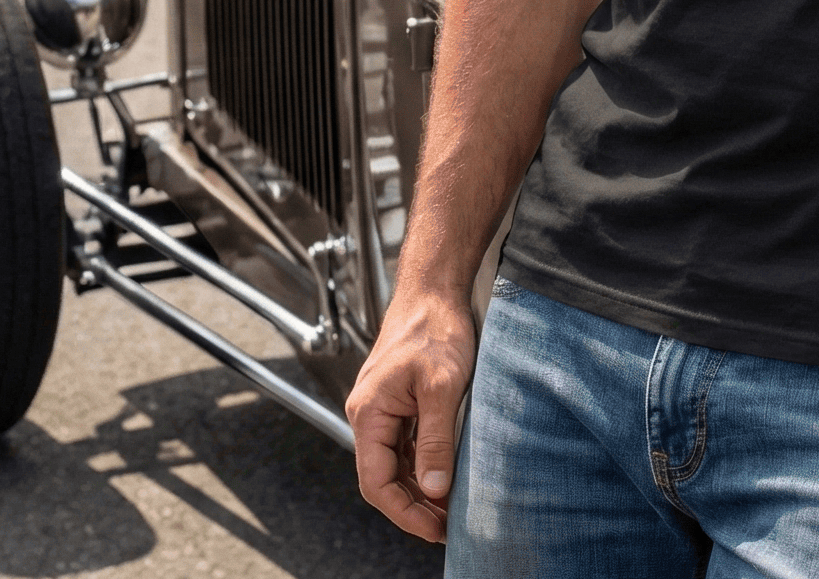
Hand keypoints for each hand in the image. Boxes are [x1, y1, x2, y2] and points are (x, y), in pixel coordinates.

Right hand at [347, 287, 477, 542]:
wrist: (434, 288)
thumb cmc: (434, 327)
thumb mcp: (442, 386)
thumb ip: (436, 439)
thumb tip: (434, 489)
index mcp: (369, 413)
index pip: (377, 481)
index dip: (404, 511)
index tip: (434, 529)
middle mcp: (369, 414)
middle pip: (383, 477)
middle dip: (412, 506)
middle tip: (446, 527)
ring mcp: (383, 407)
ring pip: (394, 463)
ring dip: (418, 488)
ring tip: (449, 509)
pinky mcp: (399, 400)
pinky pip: (404, 444)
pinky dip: (422, 464)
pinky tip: (444, 475)